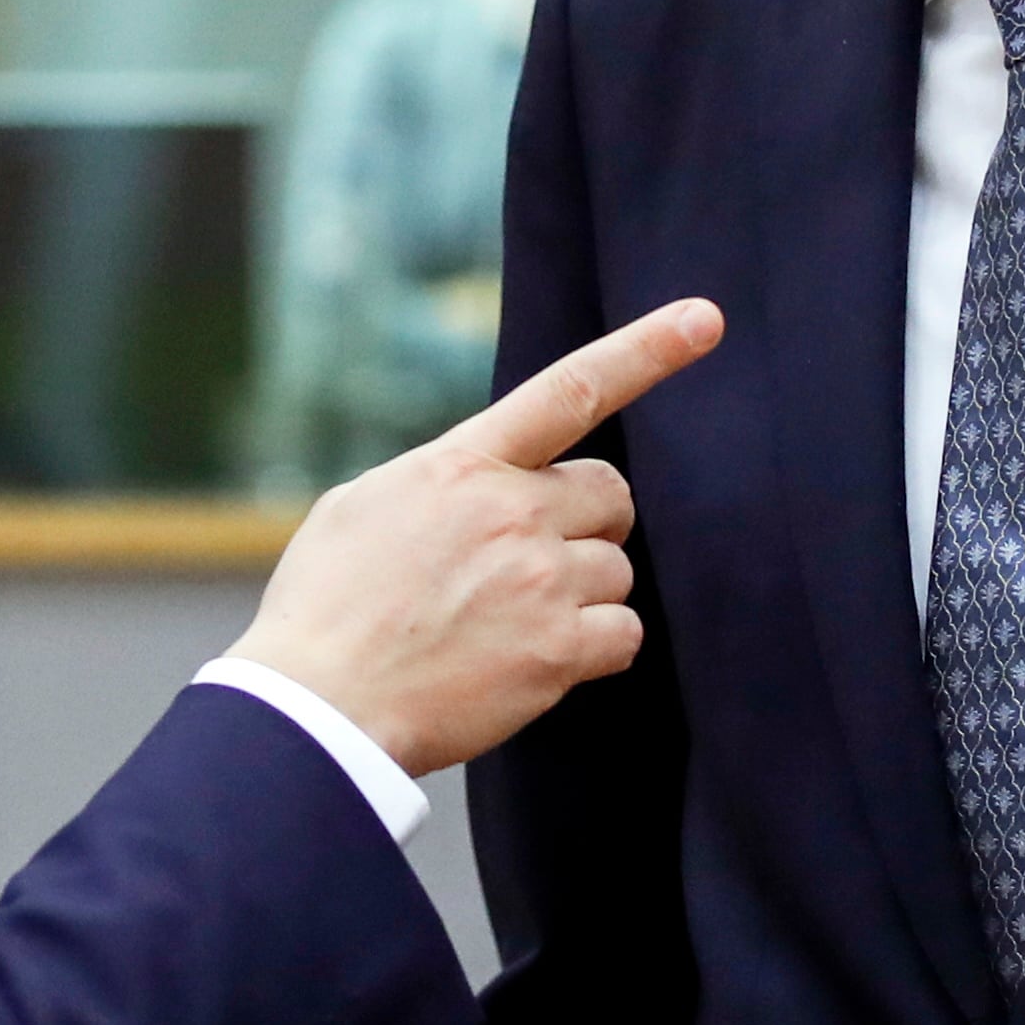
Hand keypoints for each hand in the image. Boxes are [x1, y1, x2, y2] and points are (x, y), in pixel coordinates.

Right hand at [230, 298, 723, 777]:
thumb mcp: (364, 506)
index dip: (646, 350)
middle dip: (588, 524)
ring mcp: (541, 580)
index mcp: (463, 464)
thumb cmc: (325, 610)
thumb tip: (473, 484)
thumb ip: (438, 482)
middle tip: (535, 561)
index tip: (704, 320)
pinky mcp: (558, 650)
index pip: (569, 390)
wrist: (319, 705)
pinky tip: (533, 661)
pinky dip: (593, 649)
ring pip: (616, 570)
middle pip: (612, 496)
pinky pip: (623, 636)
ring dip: (580, 594)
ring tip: (508, 624)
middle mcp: (514, 511)